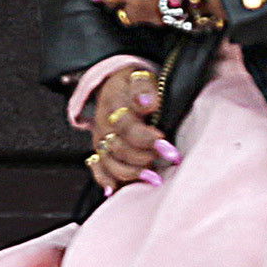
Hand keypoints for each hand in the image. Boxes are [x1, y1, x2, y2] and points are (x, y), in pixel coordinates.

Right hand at [85, 62, 172, 191]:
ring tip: (153, 179)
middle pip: (118, 147)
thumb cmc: (133, 83)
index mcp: (114, 104)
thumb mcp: (140, 76)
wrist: (116, 83)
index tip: (168, 147)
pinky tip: (115, 190)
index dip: (147, 139)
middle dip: (143, 158)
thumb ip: (144, 88)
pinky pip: (97, 167)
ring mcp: (101, 138)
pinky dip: (105, 180)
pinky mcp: (100, 149)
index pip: (127, 125)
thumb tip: (147, 103)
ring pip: (109, 161)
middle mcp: (103, 124)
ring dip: (130, 173)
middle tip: (168, 161)